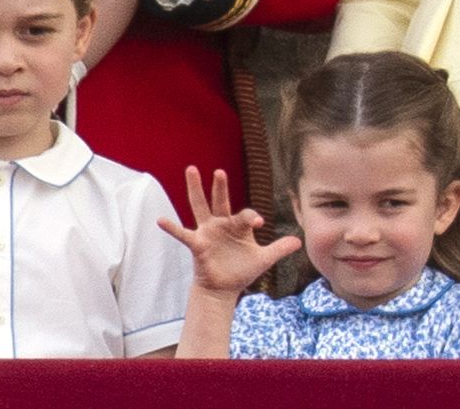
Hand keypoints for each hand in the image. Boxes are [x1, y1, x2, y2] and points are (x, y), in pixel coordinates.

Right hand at [158, 167, 300, 294]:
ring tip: (192, 170)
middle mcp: (221, 223)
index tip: (259, 222)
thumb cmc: (242, 270)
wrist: (224, 289)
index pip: (245, 215)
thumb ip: (279, 248)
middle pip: (220, 201)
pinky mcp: (197, 244)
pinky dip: (171, 227)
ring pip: (200, 206)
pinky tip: (160, 220)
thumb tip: (299, 241)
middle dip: (220, 187)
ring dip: (196, 189)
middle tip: (220, 171)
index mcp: (237, 225)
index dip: (251, 216)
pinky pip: (182, 234)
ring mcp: (207, 232)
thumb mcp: (263, 259)